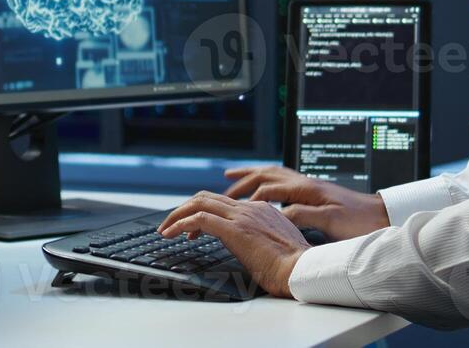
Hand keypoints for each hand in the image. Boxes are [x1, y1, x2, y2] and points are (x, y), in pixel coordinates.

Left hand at [159, 191, 310, 298]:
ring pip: (199, 203)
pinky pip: (198, 219)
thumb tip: (248, 247)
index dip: (203, 211)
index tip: (192, 228)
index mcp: (261, 209)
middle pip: (206, 197)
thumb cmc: (294, 267)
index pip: (223, 202)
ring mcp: (241, 216)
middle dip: (184, 208)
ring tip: (166, 229)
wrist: (303, 271)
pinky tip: (172, 234)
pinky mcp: (234, 229)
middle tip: (171, 224)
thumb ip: (260, 238)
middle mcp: (249, 208)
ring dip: (177, 215)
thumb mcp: (275, 245)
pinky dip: (180, 224)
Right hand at [223, 165, 387, 240]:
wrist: (382, 215)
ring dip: (250, 176)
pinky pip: (281, 180)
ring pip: (272, 173)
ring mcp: (308, 184)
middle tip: (223, 190)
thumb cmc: (359, 221)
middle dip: (242, 181)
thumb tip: (277, 213)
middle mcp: (304, 182)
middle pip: (265, 174)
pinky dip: (265, 181)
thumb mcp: (331, 222)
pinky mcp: (313, 191)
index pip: (268, 189)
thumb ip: (303, 215)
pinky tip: (262, 190)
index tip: (233, 211)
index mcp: (306, 189)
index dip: (249, 200)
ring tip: (232, 179)